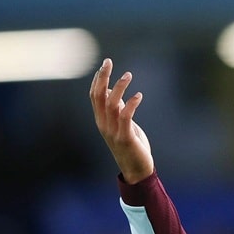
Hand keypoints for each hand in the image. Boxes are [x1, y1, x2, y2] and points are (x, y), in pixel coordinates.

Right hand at [90, 59, 154, 183]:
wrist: (137, 171)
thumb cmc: (132, 147)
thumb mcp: (123, 126)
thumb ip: (117, 110)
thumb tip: (114, 92)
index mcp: (101, 121)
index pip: (94, 96)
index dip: (97, 80)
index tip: (105, 65)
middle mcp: (104, 125)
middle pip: (99, 96)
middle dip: (102, 77)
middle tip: (108, 62)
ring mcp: (113, 132)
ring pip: (111, 104)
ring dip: (119, 87)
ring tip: (128, 75)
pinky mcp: (125, 138)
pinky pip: (126, 117)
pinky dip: (131, 104)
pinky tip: (139, 95)